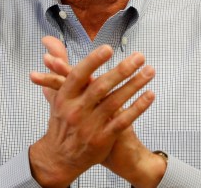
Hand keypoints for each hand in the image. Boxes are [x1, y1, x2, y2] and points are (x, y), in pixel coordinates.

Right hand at [28, 37, 155, 187]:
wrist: (58, 158)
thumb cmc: (61, 122)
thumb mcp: (56, 95)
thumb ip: (59, 69)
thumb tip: (50, 42)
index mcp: (64, 98)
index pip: (78, 75)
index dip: (93, 61)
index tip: (108, 48)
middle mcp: (76, 111)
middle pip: (101, 86)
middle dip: (122, 69)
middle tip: (140, 56)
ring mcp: (90, 125)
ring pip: (115, 101)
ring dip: (135, 84)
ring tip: (150, 71)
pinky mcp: (102, 139)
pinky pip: (123, 120)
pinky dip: (138, 107)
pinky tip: (150, 95)